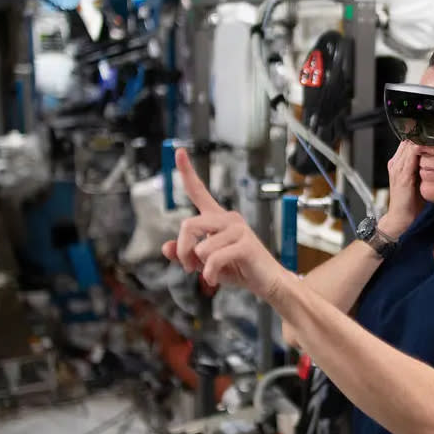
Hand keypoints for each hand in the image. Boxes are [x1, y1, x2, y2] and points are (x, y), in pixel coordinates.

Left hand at [161, 148, 288, 299]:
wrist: (267, 282)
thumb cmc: (238, 269)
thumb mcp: (205, 263)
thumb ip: (185, 254)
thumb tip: (165, 248)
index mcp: (218, 218)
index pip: (199, 191)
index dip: (187, 172)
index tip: (178, 151)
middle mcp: (228, 218)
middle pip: (188, 224)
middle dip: (183, 250)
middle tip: (188, 267)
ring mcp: (238, 229)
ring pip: (201, 247)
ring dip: (200, 266)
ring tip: (210, 273)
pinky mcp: (245, 244)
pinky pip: (214, 258)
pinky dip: (210, 274)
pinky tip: (215, 279)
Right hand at [379, 141, 424, 237]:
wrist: (400, 219)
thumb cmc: (410, 203)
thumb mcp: (418, 182)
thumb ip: (422, 169)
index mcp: (398, 164)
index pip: (408, 142)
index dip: (421, 138)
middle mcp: (395, 163)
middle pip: (409, 140)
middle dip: (424, 136)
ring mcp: (397, 168)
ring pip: (410, 144)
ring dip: (424, 141)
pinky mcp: (403, 175)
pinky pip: (412, 154)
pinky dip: (422, 149)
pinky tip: (433, 151)